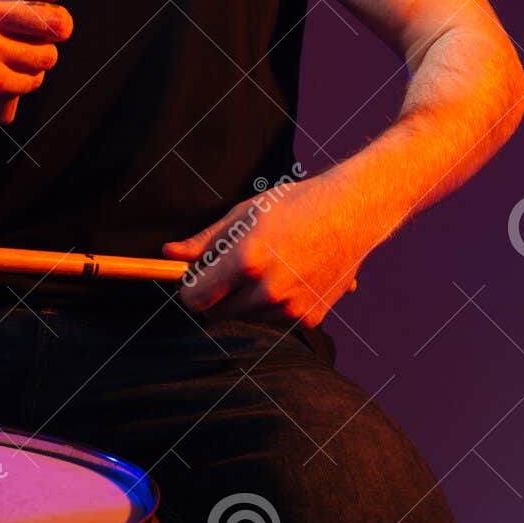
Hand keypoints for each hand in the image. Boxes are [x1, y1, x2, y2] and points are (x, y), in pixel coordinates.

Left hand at [163, 173, 363, 325]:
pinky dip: (279, 302)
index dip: (189, 289)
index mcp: (246, 261)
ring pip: (248, 315)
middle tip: (234, 267)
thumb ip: (205, 240)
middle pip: (217, 312)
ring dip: (248, 298)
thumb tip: (170, 252)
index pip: (195, 299)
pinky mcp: (310, 317)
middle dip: (217, 294)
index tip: (194, 279)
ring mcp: (290, 308)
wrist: (353, 213)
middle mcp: (267, 290)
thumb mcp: (246, 213)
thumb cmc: (297, 205)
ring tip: (271, 264)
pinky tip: (294, 273)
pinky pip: (278, 317)